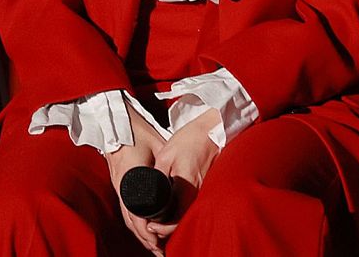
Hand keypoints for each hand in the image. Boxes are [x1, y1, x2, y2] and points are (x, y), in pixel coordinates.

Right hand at [104, 101, 170, 255]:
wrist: (117, 121)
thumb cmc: (139, 132)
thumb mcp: (158, 146)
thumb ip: (165, 165)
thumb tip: (177, 181)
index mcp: (132, 180)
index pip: (138, 216)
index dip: (149, 233)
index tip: (159, 244)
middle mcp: (123, 187)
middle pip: (133, 222)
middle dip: (146, 239)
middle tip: (160, 252)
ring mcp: (119, 187)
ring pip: (128, 218)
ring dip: (141, 234)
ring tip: (154, 247)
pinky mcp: (119, 185)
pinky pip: (126, 210)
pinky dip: (135, 223)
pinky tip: (143, 229)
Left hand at [140, 109, 221, 243]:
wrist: (214, 128)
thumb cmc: (190, 139)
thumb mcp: (166, 155)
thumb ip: (157, 175)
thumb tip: (145, 193)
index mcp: (187, 186)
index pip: (175, 219)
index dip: (161, 229)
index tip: (150, 227)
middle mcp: (199, 191)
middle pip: (183, 220)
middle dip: (167, 229)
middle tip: (153, 227)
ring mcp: (206, 189)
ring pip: (190, 213)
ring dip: (176, 220)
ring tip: (161, 219)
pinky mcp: (209, 185)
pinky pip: (196, 204)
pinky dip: (185, 210)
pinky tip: (175, 205)